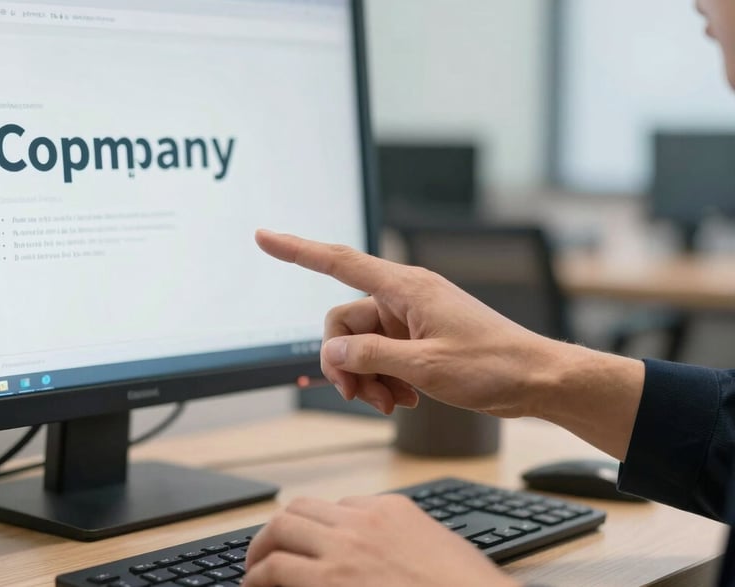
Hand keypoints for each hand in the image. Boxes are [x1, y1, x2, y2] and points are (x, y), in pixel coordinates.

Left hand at [243, 494, 519, 586]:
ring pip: (282, 528)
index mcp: (393, 510)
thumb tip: (392, 553)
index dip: (325, 527)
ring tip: (255, 565)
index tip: (317, 544)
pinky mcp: (327, 582)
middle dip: (282, 527)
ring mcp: (343, 548)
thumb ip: (408, 540)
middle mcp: (363, 521)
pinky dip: (257, 575)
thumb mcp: (441, 548)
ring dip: (262, 545)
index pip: (343, 506)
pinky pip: (276, 568)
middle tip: (271, 548)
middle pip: (303, 509)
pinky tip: (253, 584)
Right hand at [255, 230, 558, 417]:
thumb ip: (370, 356)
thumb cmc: (493, 364)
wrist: (535, 380)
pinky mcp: (418, 340)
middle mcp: (403, 299)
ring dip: (367, 379)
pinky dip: (384, 381)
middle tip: (361, 396)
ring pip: (361, 347)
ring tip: (392, 403)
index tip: (265, 237)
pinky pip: (381, 357)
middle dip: (346, 364)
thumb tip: (332, 353)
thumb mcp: (424, 365)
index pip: (338, 262)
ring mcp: (410, 320)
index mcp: (405, 288)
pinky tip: (405, 400)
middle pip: (344, 324)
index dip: (297, 250)